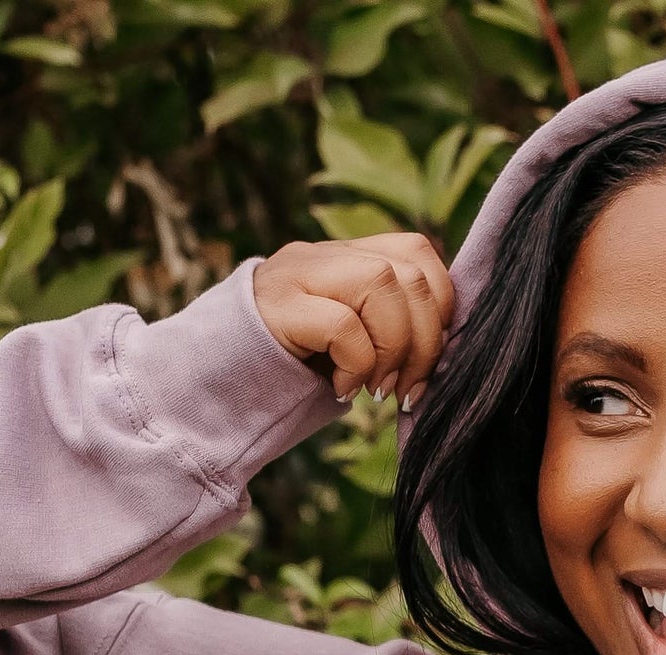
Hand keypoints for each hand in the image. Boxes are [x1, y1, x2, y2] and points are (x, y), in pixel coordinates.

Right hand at [253, 232, 452, 407]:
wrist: (217, 386)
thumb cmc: (293, 374)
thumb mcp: (351, 345)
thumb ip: (389, 330)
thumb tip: (447, 354)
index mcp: (347, 259)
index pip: (418, 252)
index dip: (442, 305)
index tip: (431, 358)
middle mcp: (324, 255)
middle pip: (409, 270)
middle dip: (427, 340)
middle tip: (409, 388)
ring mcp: (298, 274)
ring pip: (382, 283)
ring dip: (395, 350)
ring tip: (379, 390)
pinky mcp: (278, 307)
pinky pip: (344, 325)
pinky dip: (358, 365)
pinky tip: (344, 391)